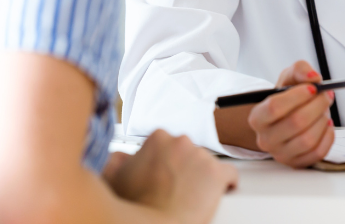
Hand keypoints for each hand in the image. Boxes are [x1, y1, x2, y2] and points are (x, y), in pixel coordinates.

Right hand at [103, 129, 237, 223]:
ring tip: (189, 197)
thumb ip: (118, 160)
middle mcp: (181, 141)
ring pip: (206, 164)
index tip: (163, 177)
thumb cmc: (134, 206)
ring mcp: (201, 156)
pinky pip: (229, 175)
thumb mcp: (114, 177)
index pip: (168, 145)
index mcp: (157, 138)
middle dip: (183, 169)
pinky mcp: (218, 173)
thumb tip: (122, 156)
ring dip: (200, 178)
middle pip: (187, 153)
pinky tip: (220, 193)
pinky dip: (226, 185)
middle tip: (174, 190)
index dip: (165, 164)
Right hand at [247, 60, 335, 167]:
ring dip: (322, 120)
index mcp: (257, 117)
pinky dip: (328, 137)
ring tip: (324, 109)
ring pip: (307, 140)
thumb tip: (314, 77)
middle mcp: (265, 139)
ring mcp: (281, 154)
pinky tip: (327, 125)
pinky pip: (317, 153)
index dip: (297, 96)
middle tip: (326, 95)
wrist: (286, 118)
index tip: (313, 88)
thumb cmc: (287, 98)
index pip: (274, 107)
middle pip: (295, 123)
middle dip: (316, 106)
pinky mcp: (296, 163)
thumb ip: (300, 69)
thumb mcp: (289, 77)